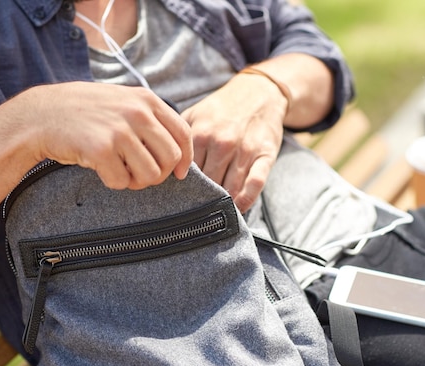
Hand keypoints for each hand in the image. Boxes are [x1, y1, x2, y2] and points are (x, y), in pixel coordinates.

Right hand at [19, 82, 192, 189]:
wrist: (40, 115)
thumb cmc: (84, 112)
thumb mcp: (122, 101)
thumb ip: (149, 118)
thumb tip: (179, 152)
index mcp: (146, 100)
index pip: (183, 134)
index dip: (185, 159)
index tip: (180, 173)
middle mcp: (137, 113)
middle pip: (171, 159)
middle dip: (159, 174)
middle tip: (140, 175)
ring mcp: (119, 130)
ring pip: (151, 175)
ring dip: (137, 181)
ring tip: (120, 171)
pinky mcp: (100, 149)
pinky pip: (123, 182)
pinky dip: (114, 182)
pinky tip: (101, 169)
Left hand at [181, 73, 286, 211]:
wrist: (259, 91)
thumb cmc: (223, 108)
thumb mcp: (195, 114)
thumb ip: (178, 137)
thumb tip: (159, 160)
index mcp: (200, 134)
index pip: (186, 172)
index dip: (182, 187)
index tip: (178, 198)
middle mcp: (222, 143)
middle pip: (207, 183)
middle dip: (201, 198)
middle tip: (195, 210)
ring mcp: (244, 150)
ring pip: (230, 187)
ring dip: (222, 203)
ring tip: (214, 213)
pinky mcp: (265, 155)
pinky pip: (255, 184)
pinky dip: (246, 200)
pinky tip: (238, 209)